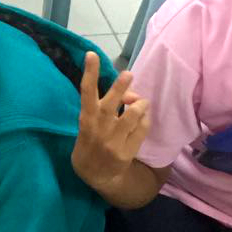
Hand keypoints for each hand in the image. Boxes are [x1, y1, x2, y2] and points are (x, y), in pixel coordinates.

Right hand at [70, 52, 149, 191]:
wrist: (96, 176)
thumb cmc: (91, 144)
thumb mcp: (88, 126)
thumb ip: (104, 110)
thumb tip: (128, 95)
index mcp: (86, 119)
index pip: (86, 92)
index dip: (90, 72)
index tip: (91, 55)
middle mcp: (99, 128)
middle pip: (111, 103)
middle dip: (120, 87)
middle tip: (128, 74)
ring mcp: (113, 141)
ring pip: (132, 114)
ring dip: (140, 104)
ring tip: (139, 102)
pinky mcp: (126, 151)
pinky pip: (142, 128)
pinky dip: (145, 119)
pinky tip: (142, 119)